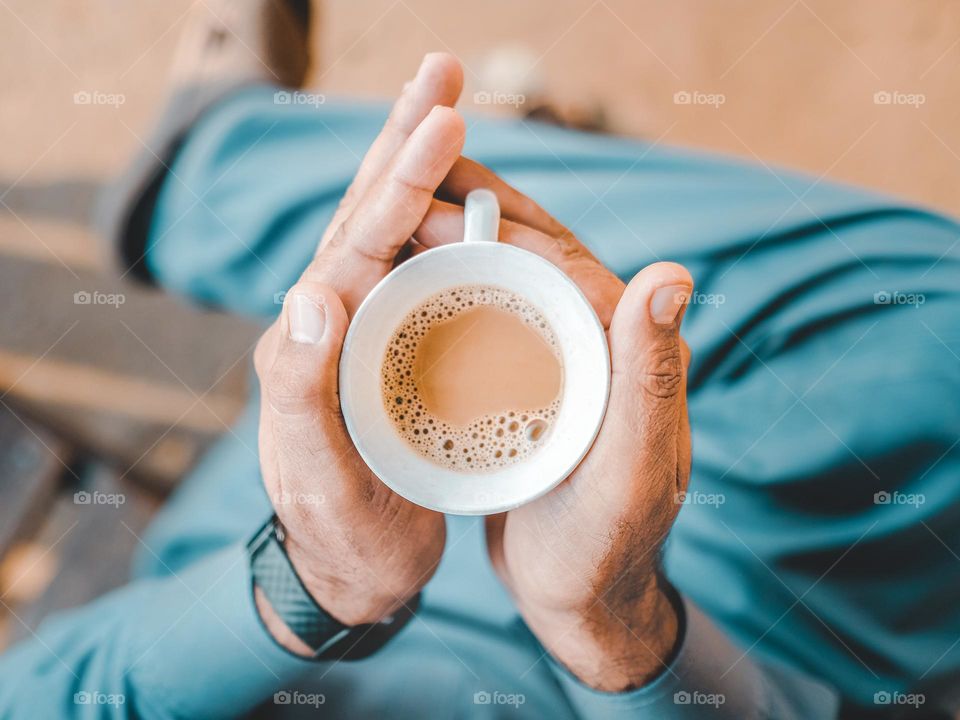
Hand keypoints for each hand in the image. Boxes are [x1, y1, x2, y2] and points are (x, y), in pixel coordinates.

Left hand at [252, 53, 465, 652]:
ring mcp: (361, 329)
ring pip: (392, 230)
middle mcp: (330, 320)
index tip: (446, 118)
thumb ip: (300, 391)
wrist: (348, 570)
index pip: (358, 243)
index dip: (401, 179)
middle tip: (442, 72)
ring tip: (449, 109)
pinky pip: (415, 267)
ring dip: (418, 165)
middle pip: (368, 212)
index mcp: (311, 340)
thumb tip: (310, 291)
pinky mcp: (389, 346)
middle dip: (404, 139)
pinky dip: (439, 219)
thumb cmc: (336, 531)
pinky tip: (464, 195)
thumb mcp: (318, 476)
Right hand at [414, 159, 692, 690]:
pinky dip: (445, 282)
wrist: (582, 594)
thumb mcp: (630, 472)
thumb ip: (652, 378)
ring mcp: (559, 352)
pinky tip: (401, 280)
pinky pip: (485, 309)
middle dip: (463, 207)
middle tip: (391, 187)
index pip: (557, 256)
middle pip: (528, 247)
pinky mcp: (529, 374)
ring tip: (387, 221)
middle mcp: (597, 335)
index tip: (419, 204)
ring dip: (450, 236)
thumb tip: (671, 276)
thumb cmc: (606, 545)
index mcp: (625, 344)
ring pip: (502, 270)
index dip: (488, 221)